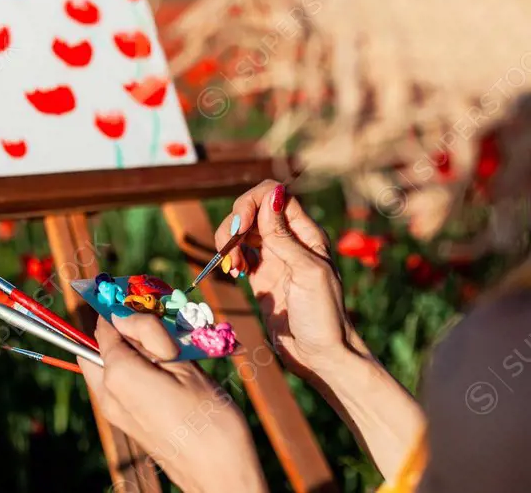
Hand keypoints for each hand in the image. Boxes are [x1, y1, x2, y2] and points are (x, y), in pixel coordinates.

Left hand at [78, 315, 266, 492]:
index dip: (123, 312)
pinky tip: (168, 372)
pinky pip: (119, 385)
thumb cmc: (210, 420)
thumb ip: (149, 336)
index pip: (105, 326)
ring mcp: (115, 412)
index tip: (144, 305)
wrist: (220, 475)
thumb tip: (122, 314)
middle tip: (156, 330)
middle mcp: (108, 394)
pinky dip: (134, 371)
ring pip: (107, 365)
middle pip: (97, 346)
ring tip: (168, 353)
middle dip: (120, 332)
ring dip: (128, 351)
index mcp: (118, 374)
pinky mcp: (127, 423)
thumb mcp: (184, 365)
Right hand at [215, 180, 363, 377]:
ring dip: (228, 242)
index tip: (241, 226)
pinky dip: (230, 257)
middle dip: (234, 223)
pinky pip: (240, 254)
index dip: (252, 202)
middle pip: (252, 210)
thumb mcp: (307, 272)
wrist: (320, 357)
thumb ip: (284, 235)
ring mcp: (274, 258)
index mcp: (307, 233)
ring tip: (232, 267)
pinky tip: (234, 272)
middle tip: (228, 250)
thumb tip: (271, 194)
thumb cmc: (324, 316)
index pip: (274, 195)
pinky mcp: (261, 276)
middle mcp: (290, 240)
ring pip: (242, 231)